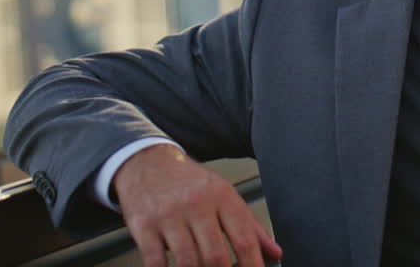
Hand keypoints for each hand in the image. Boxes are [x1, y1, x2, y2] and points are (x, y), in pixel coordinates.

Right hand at [112, 144, 283, 266]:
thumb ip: (251, 226)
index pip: (244, 238)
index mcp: (223, 197)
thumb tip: (275, 253)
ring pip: (188, 261)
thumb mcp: (225, 195)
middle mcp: (197, 205)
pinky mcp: (144, 226)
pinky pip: (155, 261)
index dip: (252, 264)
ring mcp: (169, 216)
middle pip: (215, 255)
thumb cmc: (191, 183)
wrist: (149, 164)